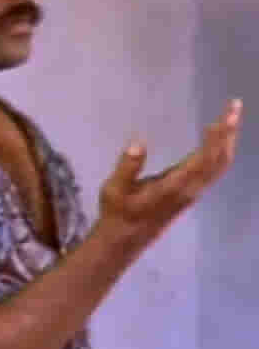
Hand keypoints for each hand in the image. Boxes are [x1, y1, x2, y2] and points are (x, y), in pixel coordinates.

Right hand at [94, 98, 241, 250]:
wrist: (124, 241)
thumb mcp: (114, 190)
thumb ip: (127, 167)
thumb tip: (138, 143)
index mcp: (174, 187)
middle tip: (234, 107)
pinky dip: (221, 151)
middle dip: (229, 133)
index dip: (216, 138)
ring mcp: (193, 193)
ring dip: (228, 141)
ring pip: (220, 166)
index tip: (223, 118)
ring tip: (230, 119)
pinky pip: (214, 170)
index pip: (204, 159)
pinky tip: (218, 140)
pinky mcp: (190, 193)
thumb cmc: (118, 213)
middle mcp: (190, 190)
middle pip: (220, 160)